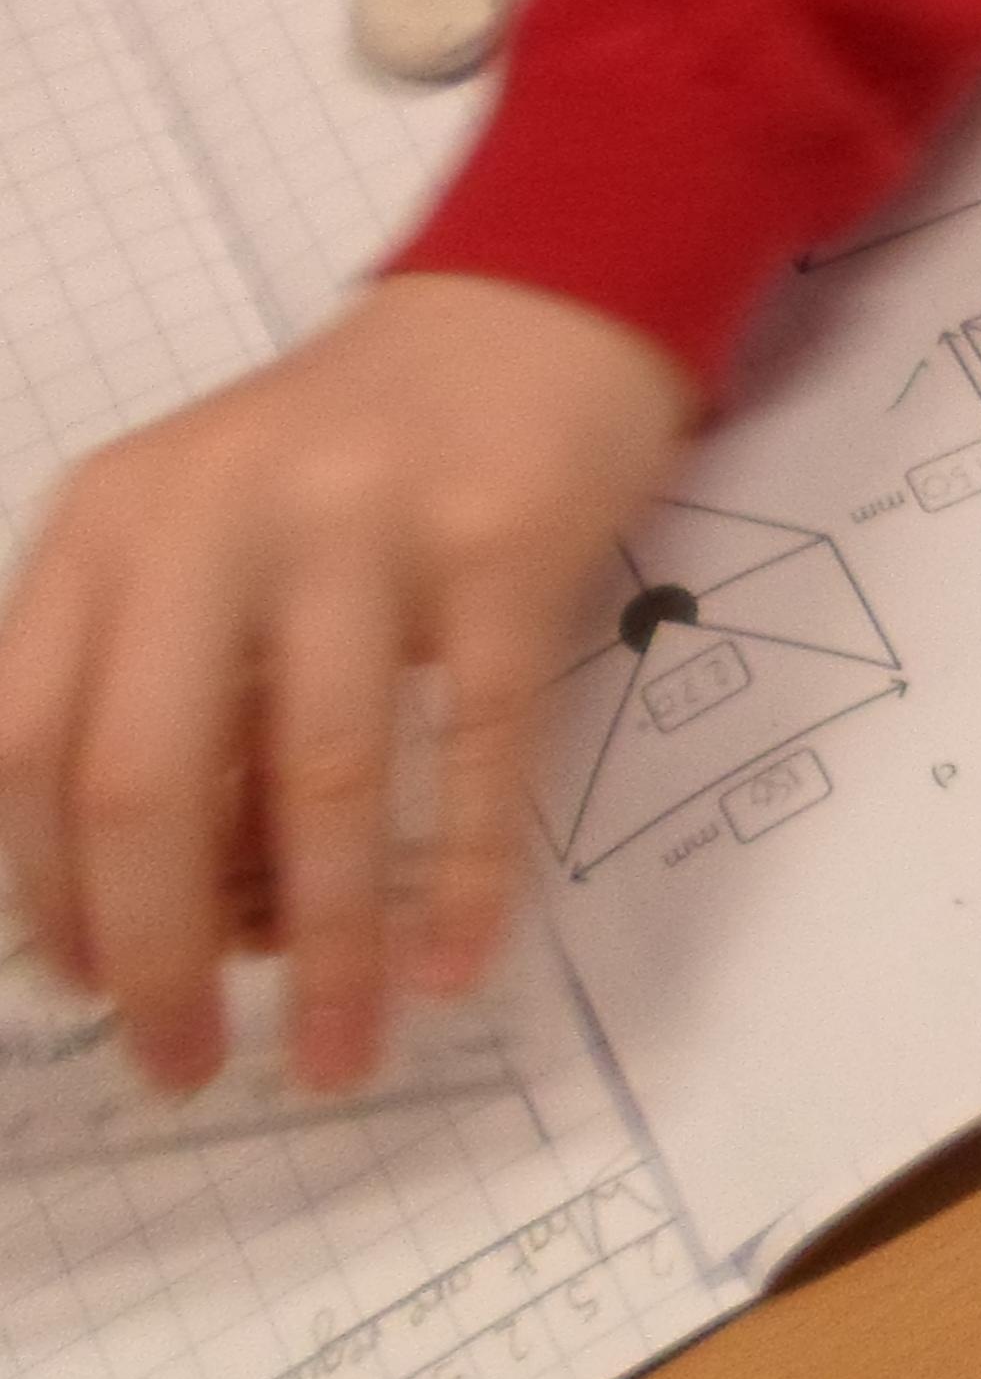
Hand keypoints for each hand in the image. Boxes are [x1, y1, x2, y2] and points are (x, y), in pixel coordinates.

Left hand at [0, 275, 687, 1093]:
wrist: (532, 310)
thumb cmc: (350, 459)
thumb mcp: (199, 538)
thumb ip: (152, 687)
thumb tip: (156, 921)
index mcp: (110, 522)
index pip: (26, 745)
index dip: (47, 896)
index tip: (95, 1001)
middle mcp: (216, 515)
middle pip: (146, 778)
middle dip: (156, 958)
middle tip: (184, 1068)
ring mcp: (367, 523)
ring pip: (321, 780)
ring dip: (325, 949)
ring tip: (338, 1055)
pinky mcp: (505, 542)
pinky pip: (477, 742)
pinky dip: (467, 873)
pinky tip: (458, 963)